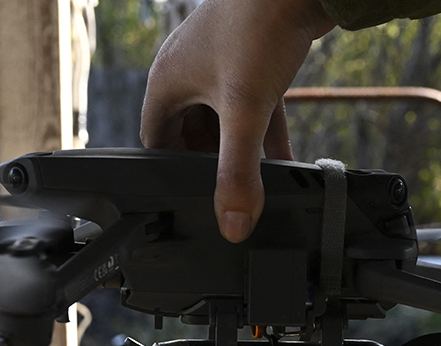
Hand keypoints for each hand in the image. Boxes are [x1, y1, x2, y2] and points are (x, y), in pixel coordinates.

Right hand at [140, 0, 335, 242]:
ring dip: (242, 152)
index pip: (155, 142)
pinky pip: (252, 108)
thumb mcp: (244, 109)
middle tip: (232, 195)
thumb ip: (237, 171)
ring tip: (260, 185)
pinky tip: (285, 162)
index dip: (171, 173)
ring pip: (224, 122)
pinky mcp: (253, 62)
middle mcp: (188, 73)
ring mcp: (222, 66)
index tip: (194, 199)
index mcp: (167, 82)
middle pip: (191, 136)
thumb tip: (232, 225)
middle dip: (211, 166)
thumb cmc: (257, 26)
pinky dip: (265, 135)